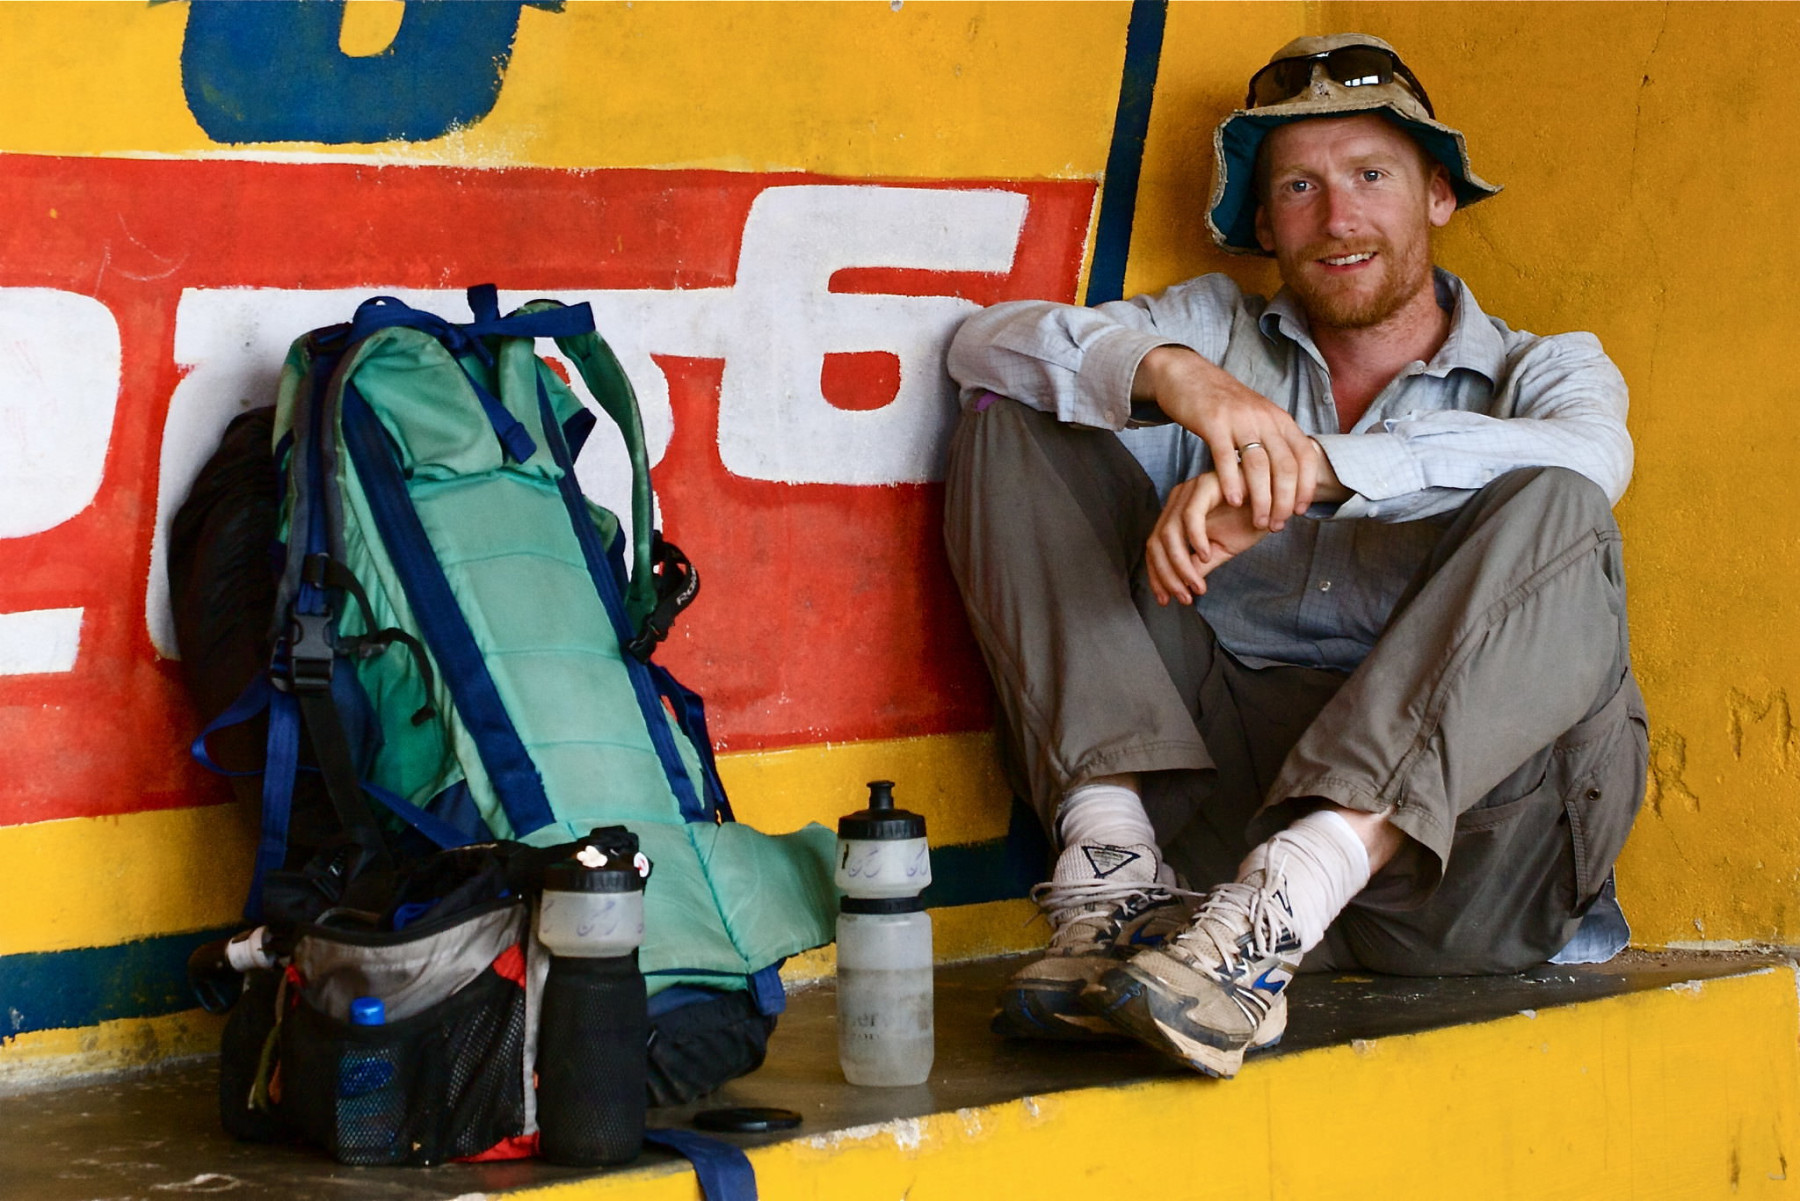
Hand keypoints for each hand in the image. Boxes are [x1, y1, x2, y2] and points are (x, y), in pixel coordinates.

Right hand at [1133, 348, 1318, 530]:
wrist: (1188, 375)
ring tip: (1259, 521)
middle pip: (1285, 466)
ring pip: (1259, 466)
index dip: (1306, 486)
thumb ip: (1274, 442)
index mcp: (1279, 419)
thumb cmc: (1223, 405)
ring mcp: (1240, 420)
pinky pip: (1225, 457)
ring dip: (1262, 499)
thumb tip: (1291, 477)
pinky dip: (1232, 482)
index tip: (1299, 511)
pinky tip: (1234, 502)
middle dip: (1284, 501)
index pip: (1305, 456)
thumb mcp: (1258, 418)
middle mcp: (1265, 418)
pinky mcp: (1213, 422)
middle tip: (1276, 525)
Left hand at [1144, 471, 1270, 605]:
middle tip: (1184, 597)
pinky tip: (1207, 555)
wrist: (1277, 499)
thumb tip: (1179, 588)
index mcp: (1177, 515)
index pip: (1155, 548)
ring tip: (1196, 585)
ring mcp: (1189, 491)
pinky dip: (1196, 539)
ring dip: (1181, 565)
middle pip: (1157, 542)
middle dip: (1167, 575)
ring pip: (1169, 532)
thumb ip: (1198, 565)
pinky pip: (1191, 515)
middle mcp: (1178, 501)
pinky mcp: (1206, 484)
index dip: (1157, 576)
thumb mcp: (1221, 549)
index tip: (1166, 600)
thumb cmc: (1249, 520)